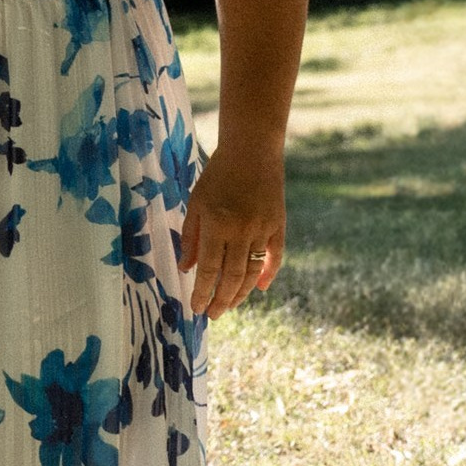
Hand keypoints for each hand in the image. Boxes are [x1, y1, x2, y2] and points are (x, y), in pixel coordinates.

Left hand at [177, 145, 286, 319]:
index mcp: (216, 225)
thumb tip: (186, 269)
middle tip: (213, 315)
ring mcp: (263, 230)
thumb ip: (190, 236)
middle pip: (231, 277)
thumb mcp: (196, 203)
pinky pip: (275, 257)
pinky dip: (268, 275)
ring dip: (240, 293)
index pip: (208, 269)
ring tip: (229, 305)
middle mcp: (241, 231)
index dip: (202, 292)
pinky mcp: (279, 226)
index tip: (196, 308)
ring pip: (253, 272)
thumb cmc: (217, 176)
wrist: (252, 151)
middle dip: (221, 300)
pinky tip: (259, 289)